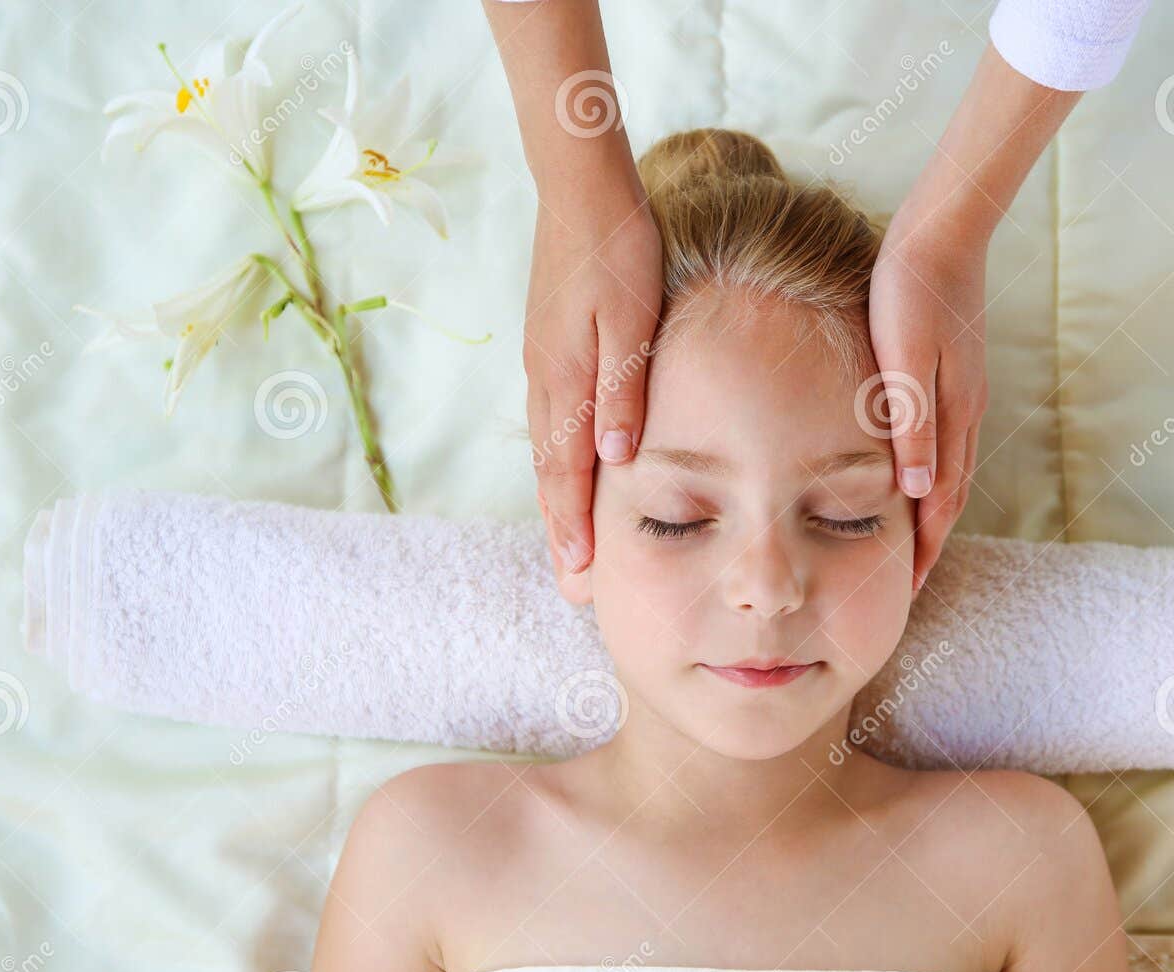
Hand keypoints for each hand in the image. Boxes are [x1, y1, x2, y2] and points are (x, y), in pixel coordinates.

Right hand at [523, 167, 662, 581]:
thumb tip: (615, 460)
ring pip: (545, 449)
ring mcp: (540, 362)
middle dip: (560, 528)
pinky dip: (555, 461)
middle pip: (548, 472)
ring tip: (568, 539)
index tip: (580, 575)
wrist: (580, 189)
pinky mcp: (546, 345)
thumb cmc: (618, 249)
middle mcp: (544, 379)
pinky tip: (567, 469)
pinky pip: (548, 421)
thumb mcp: (632, 321)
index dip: (574, 527)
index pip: (566, 473)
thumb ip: (622, 392)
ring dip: (555, 499)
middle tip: (572, 580)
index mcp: (565, 380)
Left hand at [871, 45, 1080, 592]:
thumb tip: (916, 494)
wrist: (940, 233)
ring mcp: (963, 393)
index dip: (925, 548)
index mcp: (953, 415)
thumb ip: (913, 425)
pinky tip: (915, 477)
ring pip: (950, 470)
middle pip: (949, 494)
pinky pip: (946, 443)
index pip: (940, 503)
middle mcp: (965, 412)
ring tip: (914, 544)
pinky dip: (933, 474)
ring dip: (933, 512)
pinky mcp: (954, 375)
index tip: (908, 588)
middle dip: (931, 542)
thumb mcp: (905, 362)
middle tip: (908, 583)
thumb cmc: (911, 292)